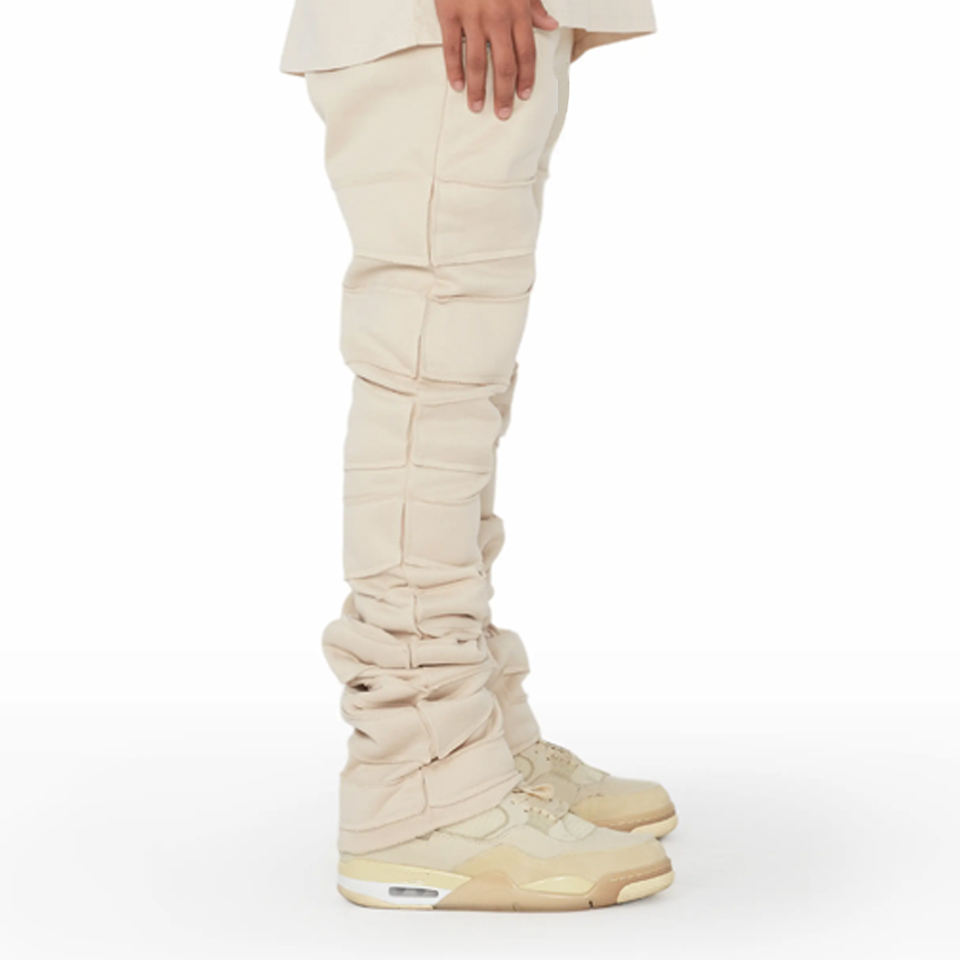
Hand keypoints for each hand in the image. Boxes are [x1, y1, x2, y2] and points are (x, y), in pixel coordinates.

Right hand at [435, 0, 558, 119]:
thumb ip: (534, 5)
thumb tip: (551, 24)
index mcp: (517, 10)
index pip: (527, 53)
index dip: (526, 77)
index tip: (524, 96)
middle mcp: (498, 17)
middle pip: (505, 65)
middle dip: (505, 92)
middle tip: (503, 113)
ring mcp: (472, 17)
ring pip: (478, 62)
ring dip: (479, 88)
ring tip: (477, 107)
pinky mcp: (449, 13)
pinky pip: (452, 48)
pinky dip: (455, 69)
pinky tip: (458, 86)